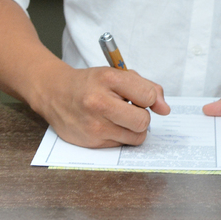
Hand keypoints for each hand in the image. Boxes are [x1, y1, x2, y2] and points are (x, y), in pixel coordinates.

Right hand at [31, 63, 169, 148]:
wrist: (55, 93)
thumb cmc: (91, 83)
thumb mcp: (118, 75)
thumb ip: (146, 87)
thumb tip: (165, 109)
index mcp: (108, 79)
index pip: (147, 96)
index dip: (150, 99)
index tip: (143, 98)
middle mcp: (99, 102)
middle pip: (143, 121)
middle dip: (142, 116)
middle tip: (131, 110)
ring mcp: (94, 125)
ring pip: (135, 137)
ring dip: (133, 129)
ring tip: (119, 118)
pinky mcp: (91, 142)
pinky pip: (121, 145)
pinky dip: (120, 137)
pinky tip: (107, 125)